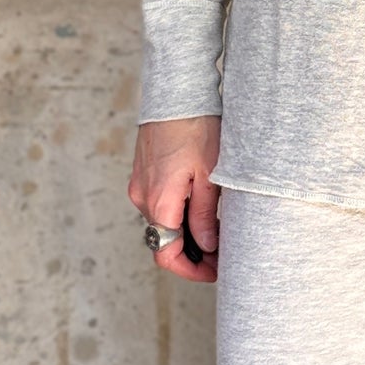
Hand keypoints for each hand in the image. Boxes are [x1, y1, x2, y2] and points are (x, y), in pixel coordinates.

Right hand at [128, 116, 221, 282]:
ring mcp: (140, 186)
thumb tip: (208, 247)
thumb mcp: (210, 176)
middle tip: (224, 255)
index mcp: (159, 202)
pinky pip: (160, 205)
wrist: (177, 93)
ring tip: (219, 230)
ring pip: (164, 224)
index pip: (167, 255)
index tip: (216, 271)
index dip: (192, 270)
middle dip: (194, 254)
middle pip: (165, 242)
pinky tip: (203, 209)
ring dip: (188, 234)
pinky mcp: (143, 175)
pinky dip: (179, 215)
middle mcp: (142, 198)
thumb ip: (206, 215)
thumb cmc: (197, 128)